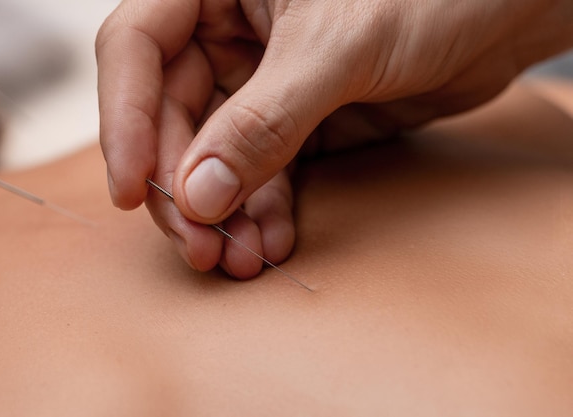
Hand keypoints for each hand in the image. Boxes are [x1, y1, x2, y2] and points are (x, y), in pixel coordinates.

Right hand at [96, 0, 572, 277]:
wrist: (499, 14)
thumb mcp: (337, 48)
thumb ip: (264, 120)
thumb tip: (201, 193)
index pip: (135, 50)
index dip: (124, 122)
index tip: (132, 191)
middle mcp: (229, 32)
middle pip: (173, 119)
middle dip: (184, 190)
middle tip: (201, 246)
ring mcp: (260, 81)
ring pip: (215, 156)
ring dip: (224, 214)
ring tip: (239, 259)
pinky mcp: (294, 119)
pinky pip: (262, 172)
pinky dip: (264, 211)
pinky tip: (271, 242)